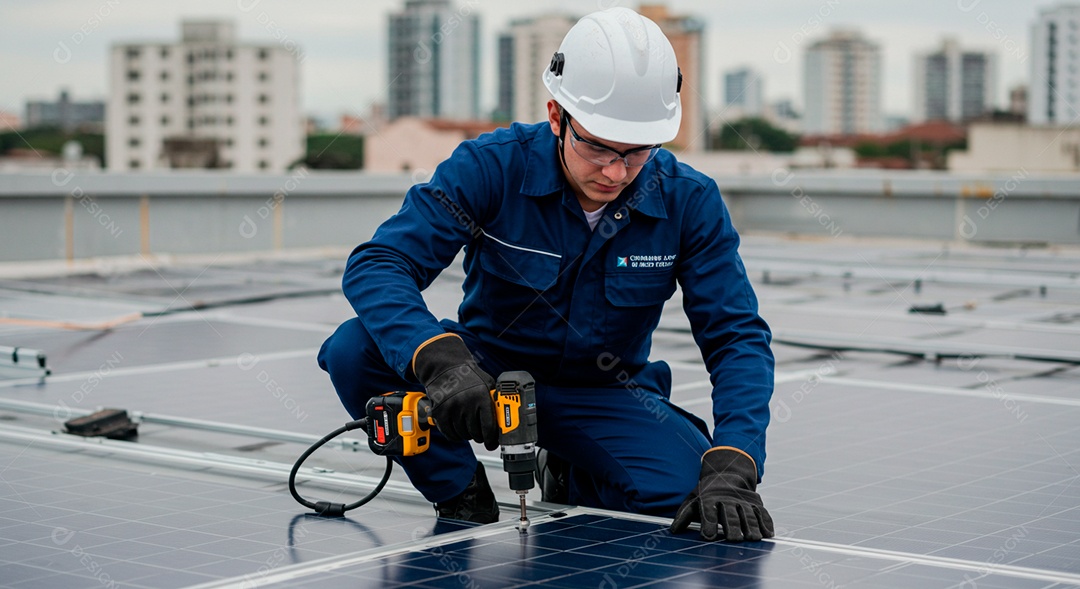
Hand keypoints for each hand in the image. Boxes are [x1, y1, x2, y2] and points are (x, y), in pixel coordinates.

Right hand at [412, 334, 497, 450]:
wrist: (445, 367)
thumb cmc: (468, 376)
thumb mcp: (486, 384)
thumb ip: (494, 401)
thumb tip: (504, 420)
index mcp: (481, 396)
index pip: (489, 427)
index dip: (492, 439)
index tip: (492, 443)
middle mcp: (466, 403)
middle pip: (476, 433)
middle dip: (480, 437)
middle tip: (481, 435)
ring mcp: (451, 408)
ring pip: (463, 435)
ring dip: (468, 435)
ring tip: (469, 428)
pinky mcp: (439, 413)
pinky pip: (450, 434)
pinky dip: (456, 436)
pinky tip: (459, 430)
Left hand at [670, 448, 773, 541]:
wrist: (727, 475)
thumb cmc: (707, 494)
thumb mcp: (693, 499)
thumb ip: (685, 514)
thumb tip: (674, 530)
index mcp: (709, 498)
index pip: (708, 511)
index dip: (708, 523)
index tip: (707, 536)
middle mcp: (727, 499)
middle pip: (730, 515)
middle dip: (732, 526)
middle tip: (733, 539)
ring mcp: (743, 500)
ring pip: (748, 514)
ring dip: (751, 526)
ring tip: (753, 538)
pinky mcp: (756, 503)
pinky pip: (763, 513)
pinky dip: (766, 523)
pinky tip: (768, 534)